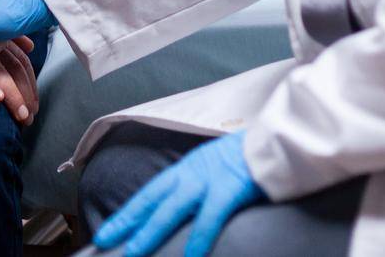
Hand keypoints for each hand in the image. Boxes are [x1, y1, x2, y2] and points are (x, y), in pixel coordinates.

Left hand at [94, 132, 265, 256]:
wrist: (279, 139)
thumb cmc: (252, 159)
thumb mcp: (217, 168)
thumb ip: (200, 186)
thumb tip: (187, 212)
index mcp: (188, 168)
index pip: (152, 192)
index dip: (129, 212)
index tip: (109, 230)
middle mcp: (192, 172)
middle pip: (153, 199)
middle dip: (128, 222)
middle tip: (105, 240)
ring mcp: (210, 179)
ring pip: (172, 208)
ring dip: (150, 231)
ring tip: (133, 252)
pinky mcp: (230, 188)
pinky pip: (210, 216)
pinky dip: (199, 237)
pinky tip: (190, 255)